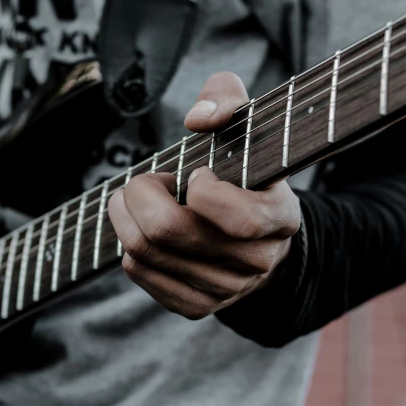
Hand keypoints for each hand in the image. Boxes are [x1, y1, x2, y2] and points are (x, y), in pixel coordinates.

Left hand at [107, 72, 300, 319]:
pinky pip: (139, 273)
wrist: (254, 235)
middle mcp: (256, 263)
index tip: (196, 173)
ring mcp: (224, 290)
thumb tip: (199, 120)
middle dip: (140, 194)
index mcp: (280, 220)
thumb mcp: (246, 125)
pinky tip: (141, 228)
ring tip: (138, 199)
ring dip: (125, 215)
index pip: (240, 220)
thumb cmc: (244, 171)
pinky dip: (128, 244)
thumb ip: (226, 99)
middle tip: (143, 181)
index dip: (204, 191)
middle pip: (168, 231)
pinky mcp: (194, 305)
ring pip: (144, 252)